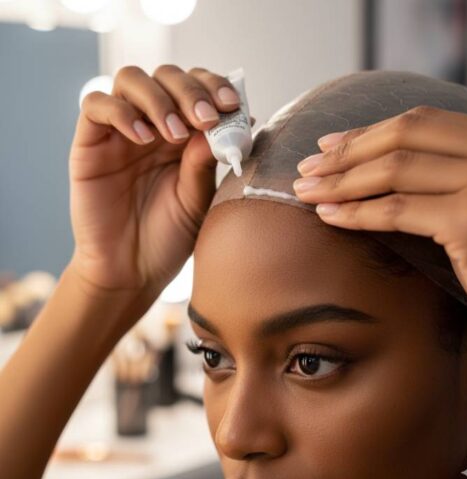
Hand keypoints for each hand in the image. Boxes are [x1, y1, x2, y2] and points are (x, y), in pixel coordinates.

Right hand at [69, 65, 251, 293]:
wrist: (133, 270)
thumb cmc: (169, 236)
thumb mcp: (197, 198)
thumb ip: (205, 160)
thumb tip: (232, 120)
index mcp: (184, 136)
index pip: (197, 89)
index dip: (214, 87)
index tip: (231, 105)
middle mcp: (153, 126)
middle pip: (167, 75)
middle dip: (190, 91)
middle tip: (205, 118)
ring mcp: (120, 132)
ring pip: (131, 80)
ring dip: (159, 99)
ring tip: (174, 134)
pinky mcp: (90, 144)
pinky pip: (96, 106)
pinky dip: (121, 112)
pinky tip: (142, 139)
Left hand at [292, 105, 466, 343]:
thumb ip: (451, 176)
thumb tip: (388, 166)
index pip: (424, 122)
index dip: (369, 131)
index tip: (329, 143)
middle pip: (404, 135)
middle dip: (346, 151)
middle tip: (308, 166)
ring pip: (395, 169)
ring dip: (341, 179)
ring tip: (306, 190)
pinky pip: (397, 210)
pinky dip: (356, 212)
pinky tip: (329, 216)